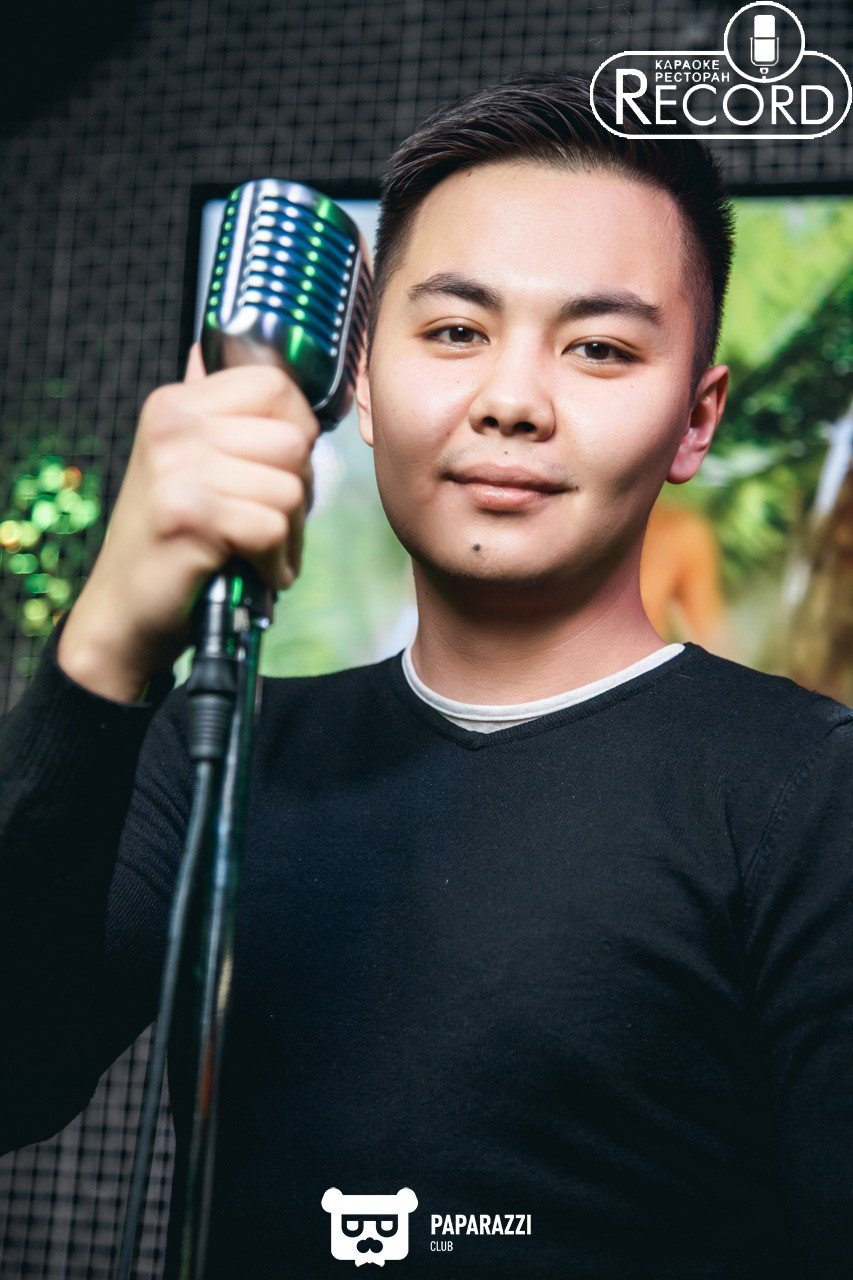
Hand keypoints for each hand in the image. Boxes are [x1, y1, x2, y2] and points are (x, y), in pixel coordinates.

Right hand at [57, 344, 317, 700]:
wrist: (123, 611)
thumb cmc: (170, 542)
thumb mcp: (188, 465)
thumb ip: (220, 418)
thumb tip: (243, 360)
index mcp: (176, 404)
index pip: (275, 384)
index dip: (298, 428)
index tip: (283, 467)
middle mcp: (173, 427)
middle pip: (293, 440)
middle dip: (300, 489)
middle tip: (273, 521)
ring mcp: (177, 469)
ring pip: (290, 488)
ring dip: (290, 532)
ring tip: (261, 550)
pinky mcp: (188, 516)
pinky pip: (273, 529)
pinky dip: (276, 562)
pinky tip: (256, 571)